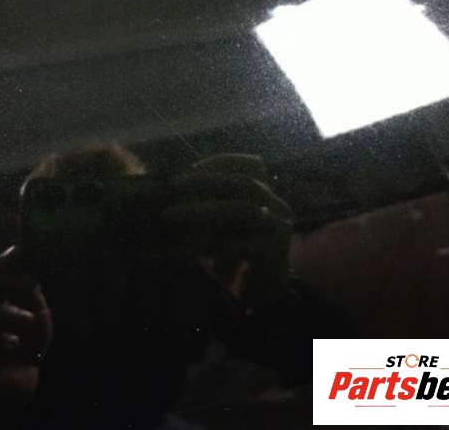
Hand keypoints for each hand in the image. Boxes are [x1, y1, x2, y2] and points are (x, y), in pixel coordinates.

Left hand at [163, 157, 291, 309]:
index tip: (191, 165)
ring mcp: (279, 227)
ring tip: (170, 214)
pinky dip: (219, 247)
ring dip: (203, 210)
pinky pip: (244, 244)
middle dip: (205, 180)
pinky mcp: (276, 252)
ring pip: (243, 210)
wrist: (263, 288)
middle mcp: (276, 205)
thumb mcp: (220, 223)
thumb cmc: (236, 250)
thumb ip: (208, 203)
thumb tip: (172, 186)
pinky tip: (202, 256)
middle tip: (173, 185)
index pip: (251, 164)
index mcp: (266, 194)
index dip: (222, 161)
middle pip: (243, 183)